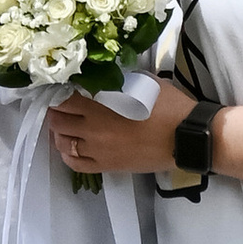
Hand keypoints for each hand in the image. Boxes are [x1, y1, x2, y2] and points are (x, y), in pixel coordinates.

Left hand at [47, 77, 188, 174]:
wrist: (186, 136)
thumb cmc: (169, 107)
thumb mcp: (141, 82)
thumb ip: (116, 80)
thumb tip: (100, 77)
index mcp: (100, 105)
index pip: (63, 99)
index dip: (57, 92)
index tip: (59, 88)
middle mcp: (93, 130)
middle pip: (58, 121)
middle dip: (55, 111)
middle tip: (60, 106)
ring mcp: (98, 151)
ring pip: (63, 143)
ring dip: (59, 132)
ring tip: (64, 125)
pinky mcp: (107, 166)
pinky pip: (76, 164)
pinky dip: (67, 155)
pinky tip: (70, 147)